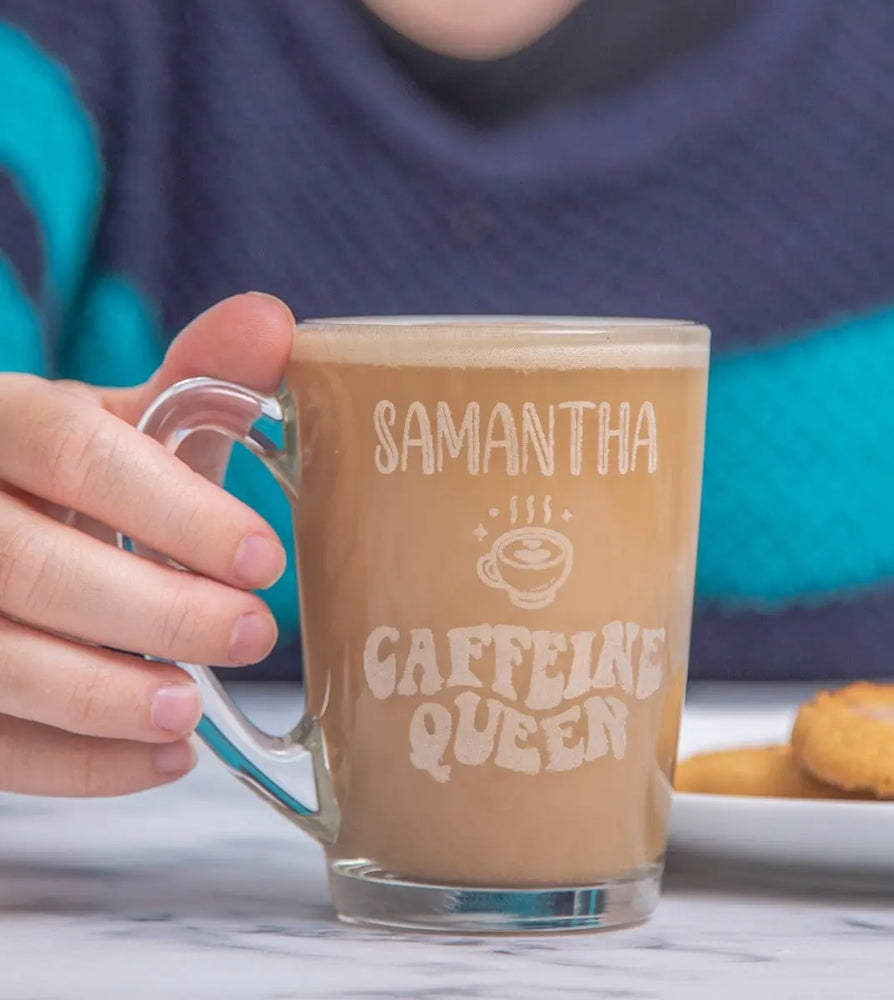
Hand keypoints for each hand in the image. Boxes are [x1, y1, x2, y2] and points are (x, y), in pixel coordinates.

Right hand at [0, 293, 293, 796]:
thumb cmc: (62, 475)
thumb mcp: (118, 423)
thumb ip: (195, 383)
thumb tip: (275, 323)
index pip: (73, 452)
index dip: (173, 508)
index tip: (263, 559)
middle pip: (28, 565)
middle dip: (153, 610)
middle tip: (251, 635)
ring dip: (101, 698)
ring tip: (190, 711)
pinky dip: (77, 765)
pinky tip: (162, 760)